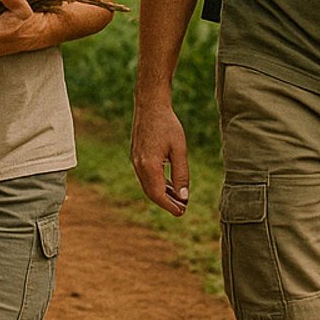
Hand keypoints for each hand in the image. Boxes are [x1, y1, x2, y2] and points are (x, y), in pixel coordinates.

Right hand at [131, 95, 190, 216]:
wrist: (150, 105)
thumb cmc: (167, 125)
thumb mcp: (179, 150)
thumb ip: (181, 174)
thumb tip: (184, 196)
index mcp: (149, 165)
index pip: (158, 194)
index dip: (170, 206)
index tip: (182, 213)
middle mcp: (138, 165)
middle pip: (151, 192)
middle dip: (166, 203)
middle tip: (182, 209)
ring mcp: (135, 160)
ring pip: (148, 185)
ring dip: (162, 194)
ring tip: (179, 199)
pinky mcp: (136, 156)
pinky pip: (145, 176)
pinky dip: (157, 184)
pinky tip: (169, 185)